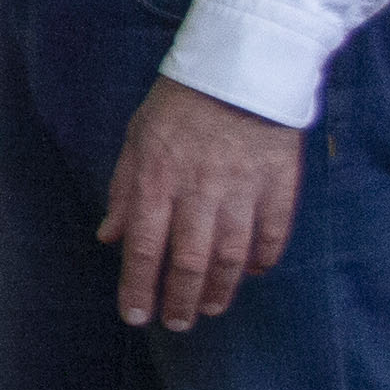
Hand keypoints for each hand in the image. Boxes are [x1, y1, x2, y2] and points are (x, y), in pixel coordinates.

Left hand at [101, 77, 301, 329]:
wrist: (240, 66)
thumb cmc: (180, 104)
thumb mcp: (137, 140)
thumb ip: (124, 191)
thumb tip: (109, 237)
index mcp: (158, 181)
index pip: (144, 250)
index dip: (138, 289)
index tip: (135, 317)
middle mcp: (199, 193)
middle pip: (189, 263)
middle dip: (180, 301)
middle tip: (177, 324)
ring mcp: (242, 191)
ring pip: (232, 257)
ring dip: (220, 290)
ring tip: (211, 308)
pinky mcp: (279, 184)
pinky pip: (273, 233)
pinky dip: (264, 259)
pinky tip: (254, 273)